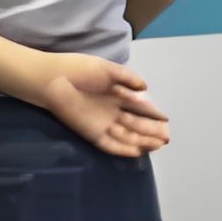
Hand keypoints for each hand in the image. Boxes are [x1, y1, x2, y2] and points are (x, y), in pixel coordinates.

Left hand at [29, 53, 170, 157]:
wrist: (54, 79)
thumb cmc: (79, 70)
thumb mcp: (107, 69)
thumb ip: (127, 77)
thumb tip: (145, 87)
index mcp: (118, 95)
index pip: (140, 107)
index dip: (154, 114)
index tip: (166, 119)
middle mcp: (113, 111)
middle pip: (137, 124)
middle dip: (152, 131)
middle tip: (165, 137)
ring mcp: (103, 124)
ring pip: (127, 136)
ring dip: (143, 141)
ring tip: (158, 145)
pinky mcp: (93, 134)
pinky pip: (111, 145)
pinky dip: (124, 149)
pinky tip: (138, 151)